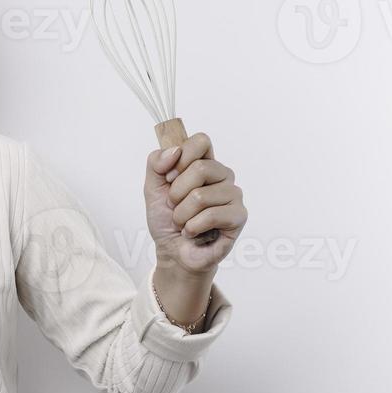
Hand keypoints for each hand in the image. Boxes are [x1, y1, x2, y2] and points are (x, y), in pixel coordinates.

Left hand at [144, 131, 246, 274]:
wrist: (172, 251)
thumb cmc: (166, 219)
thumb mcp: (152, 188)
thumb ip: (156, 163)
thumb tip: (175, 150)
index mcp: (205, 163)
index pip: (201, 141)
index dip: (181, 158)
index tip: (169, 177)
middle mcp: (223, 176)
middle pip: (200, 168)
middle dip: (176, 193)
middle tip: (174, 206)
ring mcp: (233, 195)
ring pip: (201, 195)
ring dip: (182, 214)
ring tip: (184, 222)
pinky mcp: (239, 216)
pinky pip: (211, 215)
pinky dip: (192, 227)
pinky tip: (193, 233)